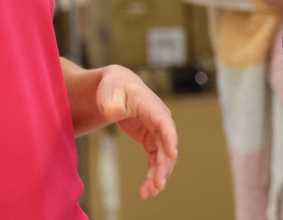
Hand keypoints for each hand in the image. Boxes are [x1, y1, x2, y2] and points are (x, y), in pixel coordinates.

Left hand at [96, 65, 178, 198]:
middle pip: (166, 144)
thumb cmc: (114, 88)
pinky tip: (146, 189)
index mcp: (150, 105)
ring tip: (148, 193)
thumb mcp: (109, 92)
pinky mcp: (152, 139)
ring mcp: (157, 130)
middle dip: (163, 166)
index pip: (164, 122)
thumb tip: (114, 112)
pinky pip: (156, 159)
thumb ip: (111, 102)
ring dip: (158, 175)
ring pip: (163, 155)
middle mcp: (159, 119)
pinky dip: (152, 173)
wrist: (117, 88)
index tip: (172, 154)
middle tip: (156, 186)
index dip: (169, 137)